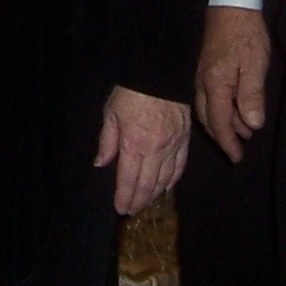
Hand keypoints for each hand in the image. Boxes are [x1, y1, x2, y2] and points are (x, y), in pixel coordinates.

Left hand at [95, 86, 189, 215]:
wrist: (160, 74)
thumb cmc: (131, 92)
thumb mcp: (111, 113)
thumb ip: (107, 141)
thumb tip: (101, 163)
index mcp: (133, 143)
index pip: (128, 179)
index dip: (124, 197)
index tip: (120, 208)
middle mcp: (154, 150)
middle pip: (147, 184)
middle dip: (138, 201)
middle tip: (132, 212)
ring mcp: (172, 146)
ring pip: (165, 179)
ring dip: (154, 195)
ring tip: (146, 203)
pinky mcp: (184, 141)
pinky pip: (180, 167)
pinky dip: (172, 180)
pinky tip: (166, 187)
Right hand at [194, 6, 271, 162]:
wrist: (229, 4)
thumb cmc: (245, 33)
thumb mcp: (255, 64)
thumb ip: (252, 95)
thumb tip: (252, 124)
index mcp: (215, 85)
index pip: (219, 123)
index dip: (228, 142)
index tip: (237, 157)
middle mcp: (201, 84)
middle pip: (209, 119)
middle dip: (223, 137)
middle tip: (237, 150)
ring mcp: (199, 76)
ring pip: (207, 109)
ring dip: (222, 123)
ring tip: (240, 132)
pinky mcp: (202, 68)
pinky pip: (206, 98)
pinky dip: (218, 110)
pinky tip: (230, 108)